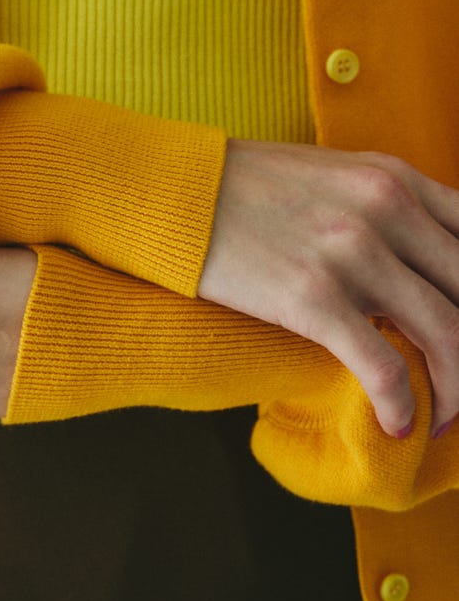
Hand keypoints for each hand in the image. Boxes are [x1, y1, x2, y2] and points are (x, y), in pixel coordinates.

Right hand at [198, 140, 458, 439]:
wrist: (170, 192)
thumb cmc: (241, 189)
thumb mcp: (331, 176)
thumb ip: (383, 209)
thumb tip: (416, 263)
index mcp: (395, 179)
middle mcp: (386, 207)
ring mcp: (351, 251)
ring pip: (447, 334)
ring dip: (455, 390)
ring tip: (443, 418)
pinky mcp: (311, 295)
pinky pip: (383, 364)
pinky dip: (402, 404)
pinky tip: (397, 424)